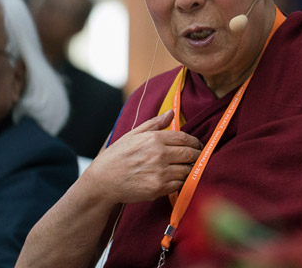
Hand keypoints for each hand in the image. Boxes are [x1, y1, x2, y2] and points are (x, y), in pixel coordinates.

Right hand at [85, 110, 202, 202]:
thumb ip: (154, 123)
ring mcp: (159, 173)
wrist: (103, 180)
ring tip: (186, 167)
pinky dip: (180, 182)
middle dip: (197, 155)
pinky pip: (179, 184)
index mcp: (154, 139)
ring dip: (189, 169)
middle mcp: (159, 155)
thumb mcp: (133, 134)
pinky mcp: (158, 189)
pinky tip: (176, 178)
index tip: (198, 145)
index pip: (184, 138)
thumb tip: (172, 112)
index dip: (195, 142)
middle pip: (190, 154)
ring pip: (187, 170)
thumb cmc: (117, 155)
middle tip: (197, 156)